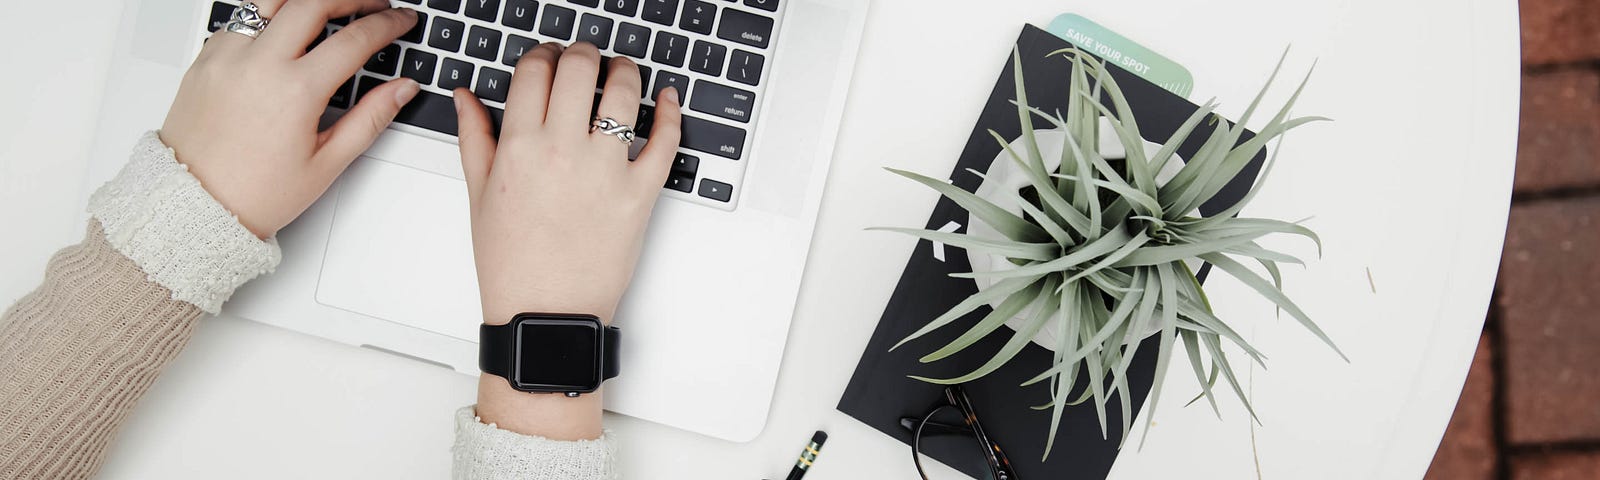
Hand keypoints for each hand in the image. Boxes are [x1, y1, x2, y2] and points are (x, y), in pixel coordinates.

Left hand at [160, 0, 419, 237]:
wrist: (193, 206)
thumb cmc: (255, 193)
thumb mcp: (327, 162)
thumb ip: (370, 118)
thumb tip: (401, 90)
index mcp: (295, 91)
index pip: (355, 39)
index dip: (387, 24)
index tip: (401, 20)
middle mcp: (258, 64)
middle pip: (314, 2)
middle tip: (373, 5)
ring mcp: (227, 56)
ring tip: (330, 5)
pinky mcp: (205, 58)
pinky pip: (241, 17)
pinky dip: (269, 14)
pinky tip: (286, 27)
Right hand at [454, 42, 680, 439]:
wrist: (546, 314)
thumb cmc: (512, 264)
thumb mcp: (479, 196)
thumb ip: (474, 138)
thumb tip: (466, 97)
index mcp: (519, 147)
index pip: (534, 71)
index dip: (543, 54)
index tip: (548, 58)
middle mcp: (563, 151)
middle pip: (579, 69)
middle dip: (583, 53)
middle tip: (585, 57)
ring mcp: (606, 171)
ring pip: (624, 94)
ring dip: (625, 71)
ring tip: (621, 72)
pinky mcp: (641, 194)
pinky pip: (665, 141)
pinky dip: (670, 113)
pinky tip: (666, 99)